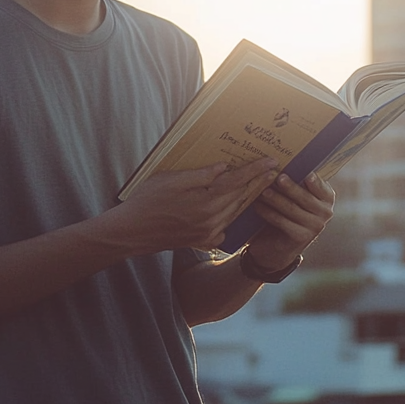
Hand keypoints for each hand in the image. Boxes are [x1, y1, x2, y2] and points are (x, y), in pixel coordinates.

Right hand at [119, 158, 279, 251]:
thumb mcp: (171, 180)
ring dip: (249, 198)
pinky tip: (235, 207)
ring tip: (261, 185)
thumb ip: (200, 175)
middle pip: (241, 197)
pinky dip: (232, 215)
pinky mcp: (202, 241)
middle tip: (273, 170)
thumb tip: (224, 168)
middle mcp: (212, 220)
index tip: (272, 161)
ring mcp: (208, 233)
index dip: (255, 170)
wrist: (131, 233)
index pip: (237, 182)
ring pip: (235, 212)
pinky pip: (225, 227)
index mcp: (205, 202)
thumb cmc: (146, 202)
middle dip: (258, 182)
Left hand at [244, 171, 334, 271]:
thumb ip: (298, 181)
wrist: (280, 244)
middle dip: (290, 187)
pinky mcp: (301, 238)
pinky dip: (268, 213)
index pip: (321, 186)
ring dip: (276, 199)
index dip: (314, 180)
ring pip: (292, 209)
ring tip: (262, 190)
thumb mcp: (297, 196)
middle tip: (277, 177)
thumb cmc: (288, 211)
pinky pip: (282, 221)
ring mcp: (315, 227)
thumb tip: (284, 160)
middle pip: (305, 197)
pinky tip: (257, 205)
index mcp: (327, 197)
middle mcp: (326, 212)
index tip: (305, 172)